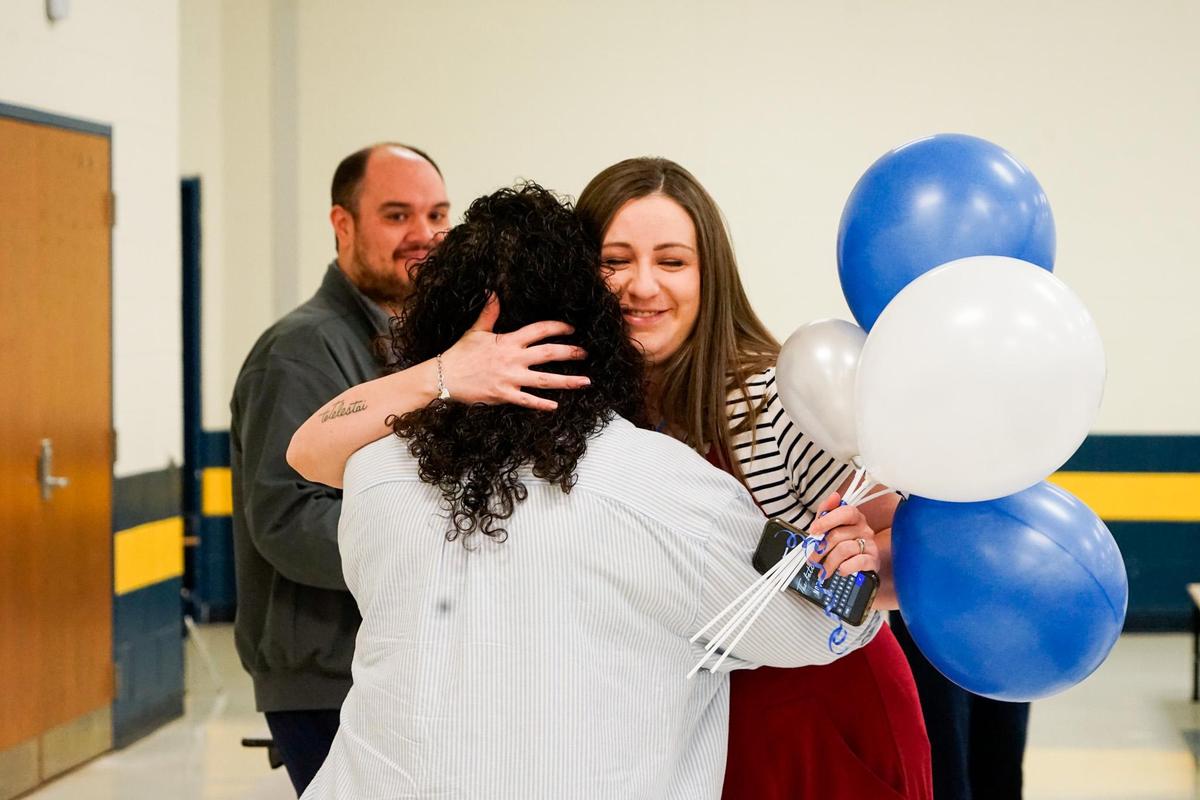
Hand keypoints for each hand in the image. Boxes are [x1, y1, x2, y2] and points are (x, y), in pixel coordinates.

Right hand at [440, 295, 589, 410]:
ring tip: (585, 382)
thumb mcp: (476, 330)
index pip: (539, 330)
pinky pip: (527, 401)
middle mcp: (513, 359)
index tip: (572, 329)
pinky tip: (556, 406)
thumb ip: (489, 312)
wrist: (444, 376)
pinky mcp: (504, 395)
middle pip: (549, 354)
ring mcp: (510, 378)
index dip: (558, 328)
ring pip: (545, 380)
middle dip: (571, 352)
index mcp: (509, 341)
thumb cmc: (460, 353)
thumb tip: (492, 291)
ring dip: (567, 381)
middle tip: (587, 353)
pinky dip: (542, 405)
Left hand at [807, 492, 897, 609]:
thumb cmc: (844, 543)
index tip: (813, 531)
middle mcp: (864, 529)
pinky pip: (858, 562)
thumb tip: (834, 495)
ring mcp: (870, 545)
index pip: (845, 512)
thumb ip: (827, 512)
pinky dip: (845, 568)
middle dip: (820, 549)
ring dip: (829, 562)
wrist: (863, 564)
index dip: (827, 520)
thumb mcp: (832, 527)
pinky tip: (840, 571)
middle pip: (838, 535)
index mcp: (855, 517)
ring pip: (844, 549)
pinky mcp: (873, 560)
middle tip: (812, 559)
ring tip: (823, 570)